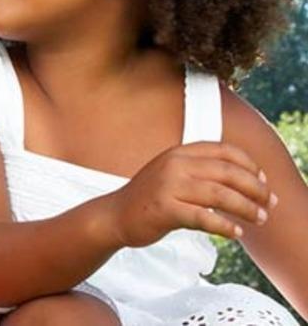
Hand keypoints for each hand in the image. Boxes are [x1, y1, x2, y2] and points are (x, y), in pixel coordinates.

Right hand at [105, 141, 275, 246]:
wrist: (114, 214)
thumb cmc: (150, 197)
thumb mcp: (173, 172)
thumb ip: (200, 169)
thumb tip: (245, 179)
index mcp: (179, 152)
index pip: (224, 151)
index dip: (250, 165)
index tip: (263, 181)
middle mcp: (174, 164)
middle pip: (227, 172)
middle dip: (255, 189)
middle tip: (269, 204)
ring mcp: (168, 186)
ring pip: (220, 195)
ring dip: (246, 208)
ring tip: (259, 219)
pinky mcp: (164, 209)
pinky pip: (203, 218)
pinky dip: (224, 226)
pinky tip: (235, 233)